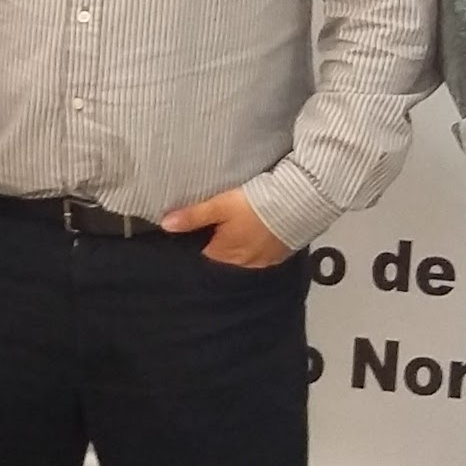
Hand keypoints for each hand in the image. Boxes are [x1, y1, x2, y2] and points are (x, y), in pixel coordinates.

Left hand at [160, 188, 294, 268]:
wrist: (300, 201)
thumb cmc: (255, 203)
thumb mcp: (219, 206)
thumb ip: (192, 217)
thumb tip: (165, 225)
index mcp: (225, 255)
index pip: (203, 254)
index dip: (199, 241)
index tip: (199, 230)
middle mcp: (244, 263)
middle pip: (224, 256)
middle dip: (220, 244)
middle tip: (221, 224)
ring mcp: (265, 261)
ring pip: (245, 256)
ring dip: (241, 245)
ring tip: (241, 226)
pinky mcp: (282, 254)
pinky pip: (264, 254)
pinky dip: (259, 245)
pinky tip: (260, 232)